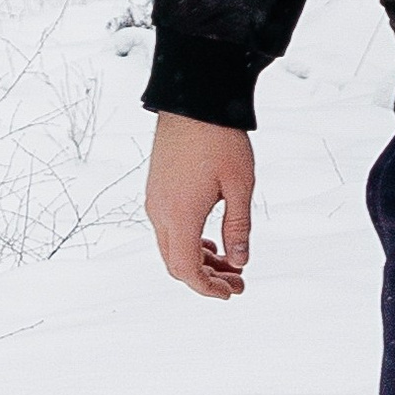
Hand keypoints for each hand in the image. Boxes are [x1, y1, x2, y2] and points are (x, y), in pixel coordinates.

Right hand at [146, 113, 255, 298]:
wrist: (193, 101)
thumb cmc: (219, 139)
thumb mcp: (240, 186)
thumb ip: (239, 228)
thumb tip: (240, 261)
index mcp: (180, 215)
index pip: (186, 269)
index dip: (208, 288)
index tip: (231, 293)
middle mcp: (160, 212)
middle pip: (176, 263)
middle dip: (206, 278)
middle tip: (238, 281)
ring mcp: (155, 200)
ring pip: (171, 246)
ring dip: (199, 260)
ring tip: (230, 262)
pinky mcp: (157, 190)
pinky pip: (168, 228)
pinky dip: (189, 242)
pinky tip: (212, 240)